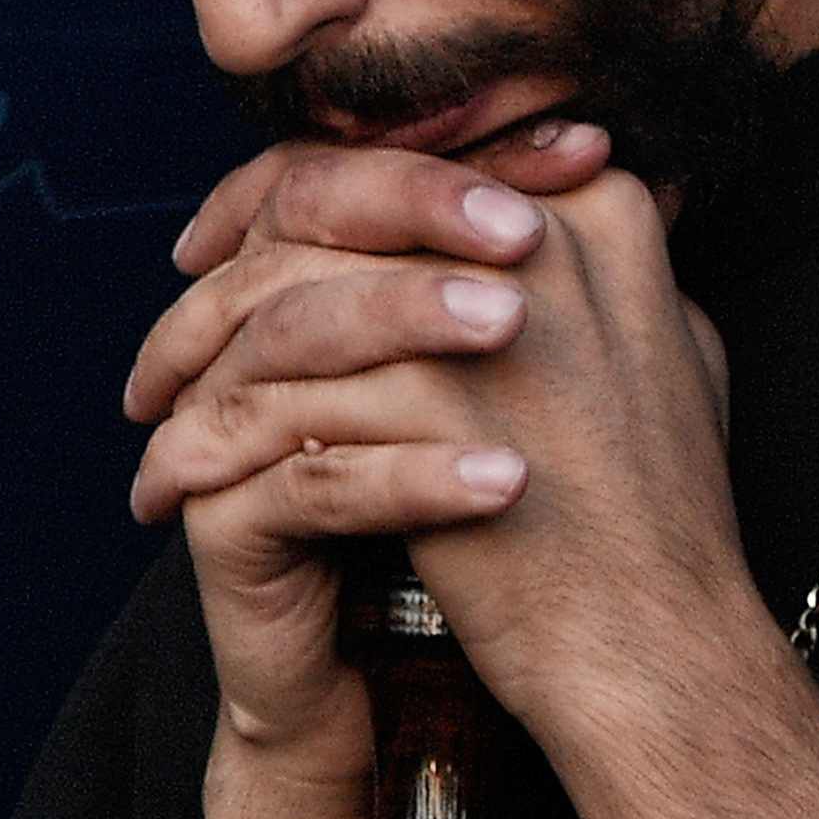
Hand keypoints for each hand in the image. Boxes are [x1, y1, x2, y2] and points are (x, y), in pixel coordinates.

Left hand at [135, 129, 818, 818]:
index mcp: (590, 204)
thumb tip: (490, 204)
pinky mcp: (440, 398)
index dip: (276, 205)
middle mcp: (545, 233)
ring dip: (196, 371)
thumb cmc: (647, 517)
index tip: (210, 255)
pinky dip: (213, 441)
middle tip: (161, 362)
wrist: (660, 651)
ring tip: (158, 426)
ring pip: (281, 309)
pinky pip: (279, 397)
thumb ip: (573, 263)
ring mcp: (492, 312)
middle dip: (214, 290)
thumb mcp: (654, 347)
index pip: (387, 167)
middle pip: (317, 223)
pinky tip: (180, 484)